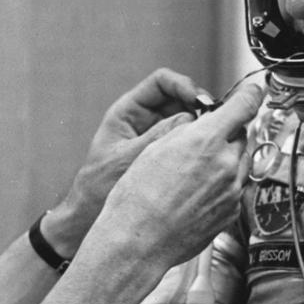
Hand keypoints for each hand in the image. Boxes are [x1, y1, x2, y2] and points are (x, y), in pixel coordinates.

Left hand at [45, 69, 223, 254]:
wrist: (88, 221)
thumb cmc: (96, 190)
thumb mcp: (127, 159)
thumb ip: (156, 138)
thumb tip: (191, 120)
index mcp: (128, 112)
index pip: (161, 83)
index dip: (183, 85)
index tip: (198, 99)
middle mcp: (145, 122)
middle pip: (181, 100)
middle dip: (199, 107)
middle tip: (213, 119)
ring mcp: (157, 140)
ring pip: (189, 123)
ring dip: (203, 128)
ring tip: (214, 138)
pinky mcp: (167, 160)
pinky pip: (188, 145)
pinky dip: (200, 147)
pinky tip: (209, 156)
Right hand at [96, 78, 263, 270]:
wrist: (139, 241)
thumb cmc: (138, 197)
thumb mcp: (157, 147)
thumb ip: (188, 130)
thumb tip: (203, 122)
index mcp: (207, 141)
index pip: (244, 105)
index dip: (249, 95)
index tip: (252, 92)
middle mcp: (226, 164)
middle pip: (241, 136)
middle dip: (225, 135)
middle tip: (200, 144)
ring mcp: (232, 190)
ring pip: (240, 163)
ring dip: (225, 161)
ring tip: (193, 174)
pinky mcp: (231, 212)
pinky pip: (234, 189)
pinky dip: (222, 186)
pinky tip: (196, 194)